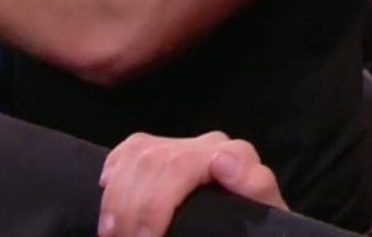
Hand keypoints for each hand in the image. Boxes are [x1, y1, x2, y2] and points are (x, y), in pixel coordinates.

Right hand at [98, 131, 287, 236]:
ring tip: (112, 234)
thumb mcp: (264, 215)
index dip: (156, 203)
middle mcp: (211, 144)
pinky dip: (115, 170)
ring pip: (138, 155)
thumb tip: (221, 161)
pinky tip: (107, 191)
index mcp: (237, 156)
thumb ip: (254, 186)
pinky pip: (132, 148)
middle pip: (154, 161)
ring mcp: (188, 146)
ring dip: (117, 197)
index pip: (183, 164)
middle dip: (132, 207)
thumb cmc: (255, 227)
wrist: (250, 226)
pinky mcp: (167, 150)